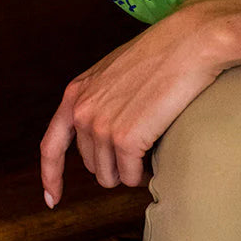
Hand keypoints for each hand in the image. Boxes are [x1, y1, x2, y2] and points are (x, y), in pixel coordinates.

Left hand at [39, 0, 233, 206]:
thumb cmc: (161, 53)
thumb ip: (99, 99)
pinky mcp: (126, 139)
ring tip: (150, 142)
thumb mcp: (115, 73)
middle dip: (114, 163)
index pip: (50, 145)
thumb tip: (99, 133)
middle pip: (91, 165)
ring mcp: (102, 126)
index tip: (52, 199)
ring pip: (110, 176)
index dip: (50, 176)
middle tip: (141, 141)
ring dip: (130, 170)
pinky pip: (131, 177)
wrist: (190, 42)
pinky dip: (144, 173)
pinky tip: (156, 152)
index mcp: (76, 93)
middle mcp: (82, 111)